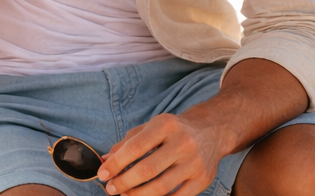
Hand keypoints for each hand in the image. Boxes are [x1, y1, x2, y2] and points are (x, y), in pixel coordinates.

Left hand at [96, 113, 224, 195]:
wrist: (212, 130)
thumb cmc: (174, 129)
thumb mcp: (150, 126)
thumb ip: (127, 142)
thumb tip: (105, 160)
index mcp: (165, 125)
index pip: (135, 147)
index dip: (116, 163)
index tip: (103, 174)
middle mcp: (182, 143)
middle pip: (147, 170)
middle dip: (124, 182)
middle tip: (110, 189)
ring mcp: (194, 163)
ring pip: (161, 187)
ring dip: (137, 195)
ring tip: (124, 195)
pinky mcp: (202, 180)